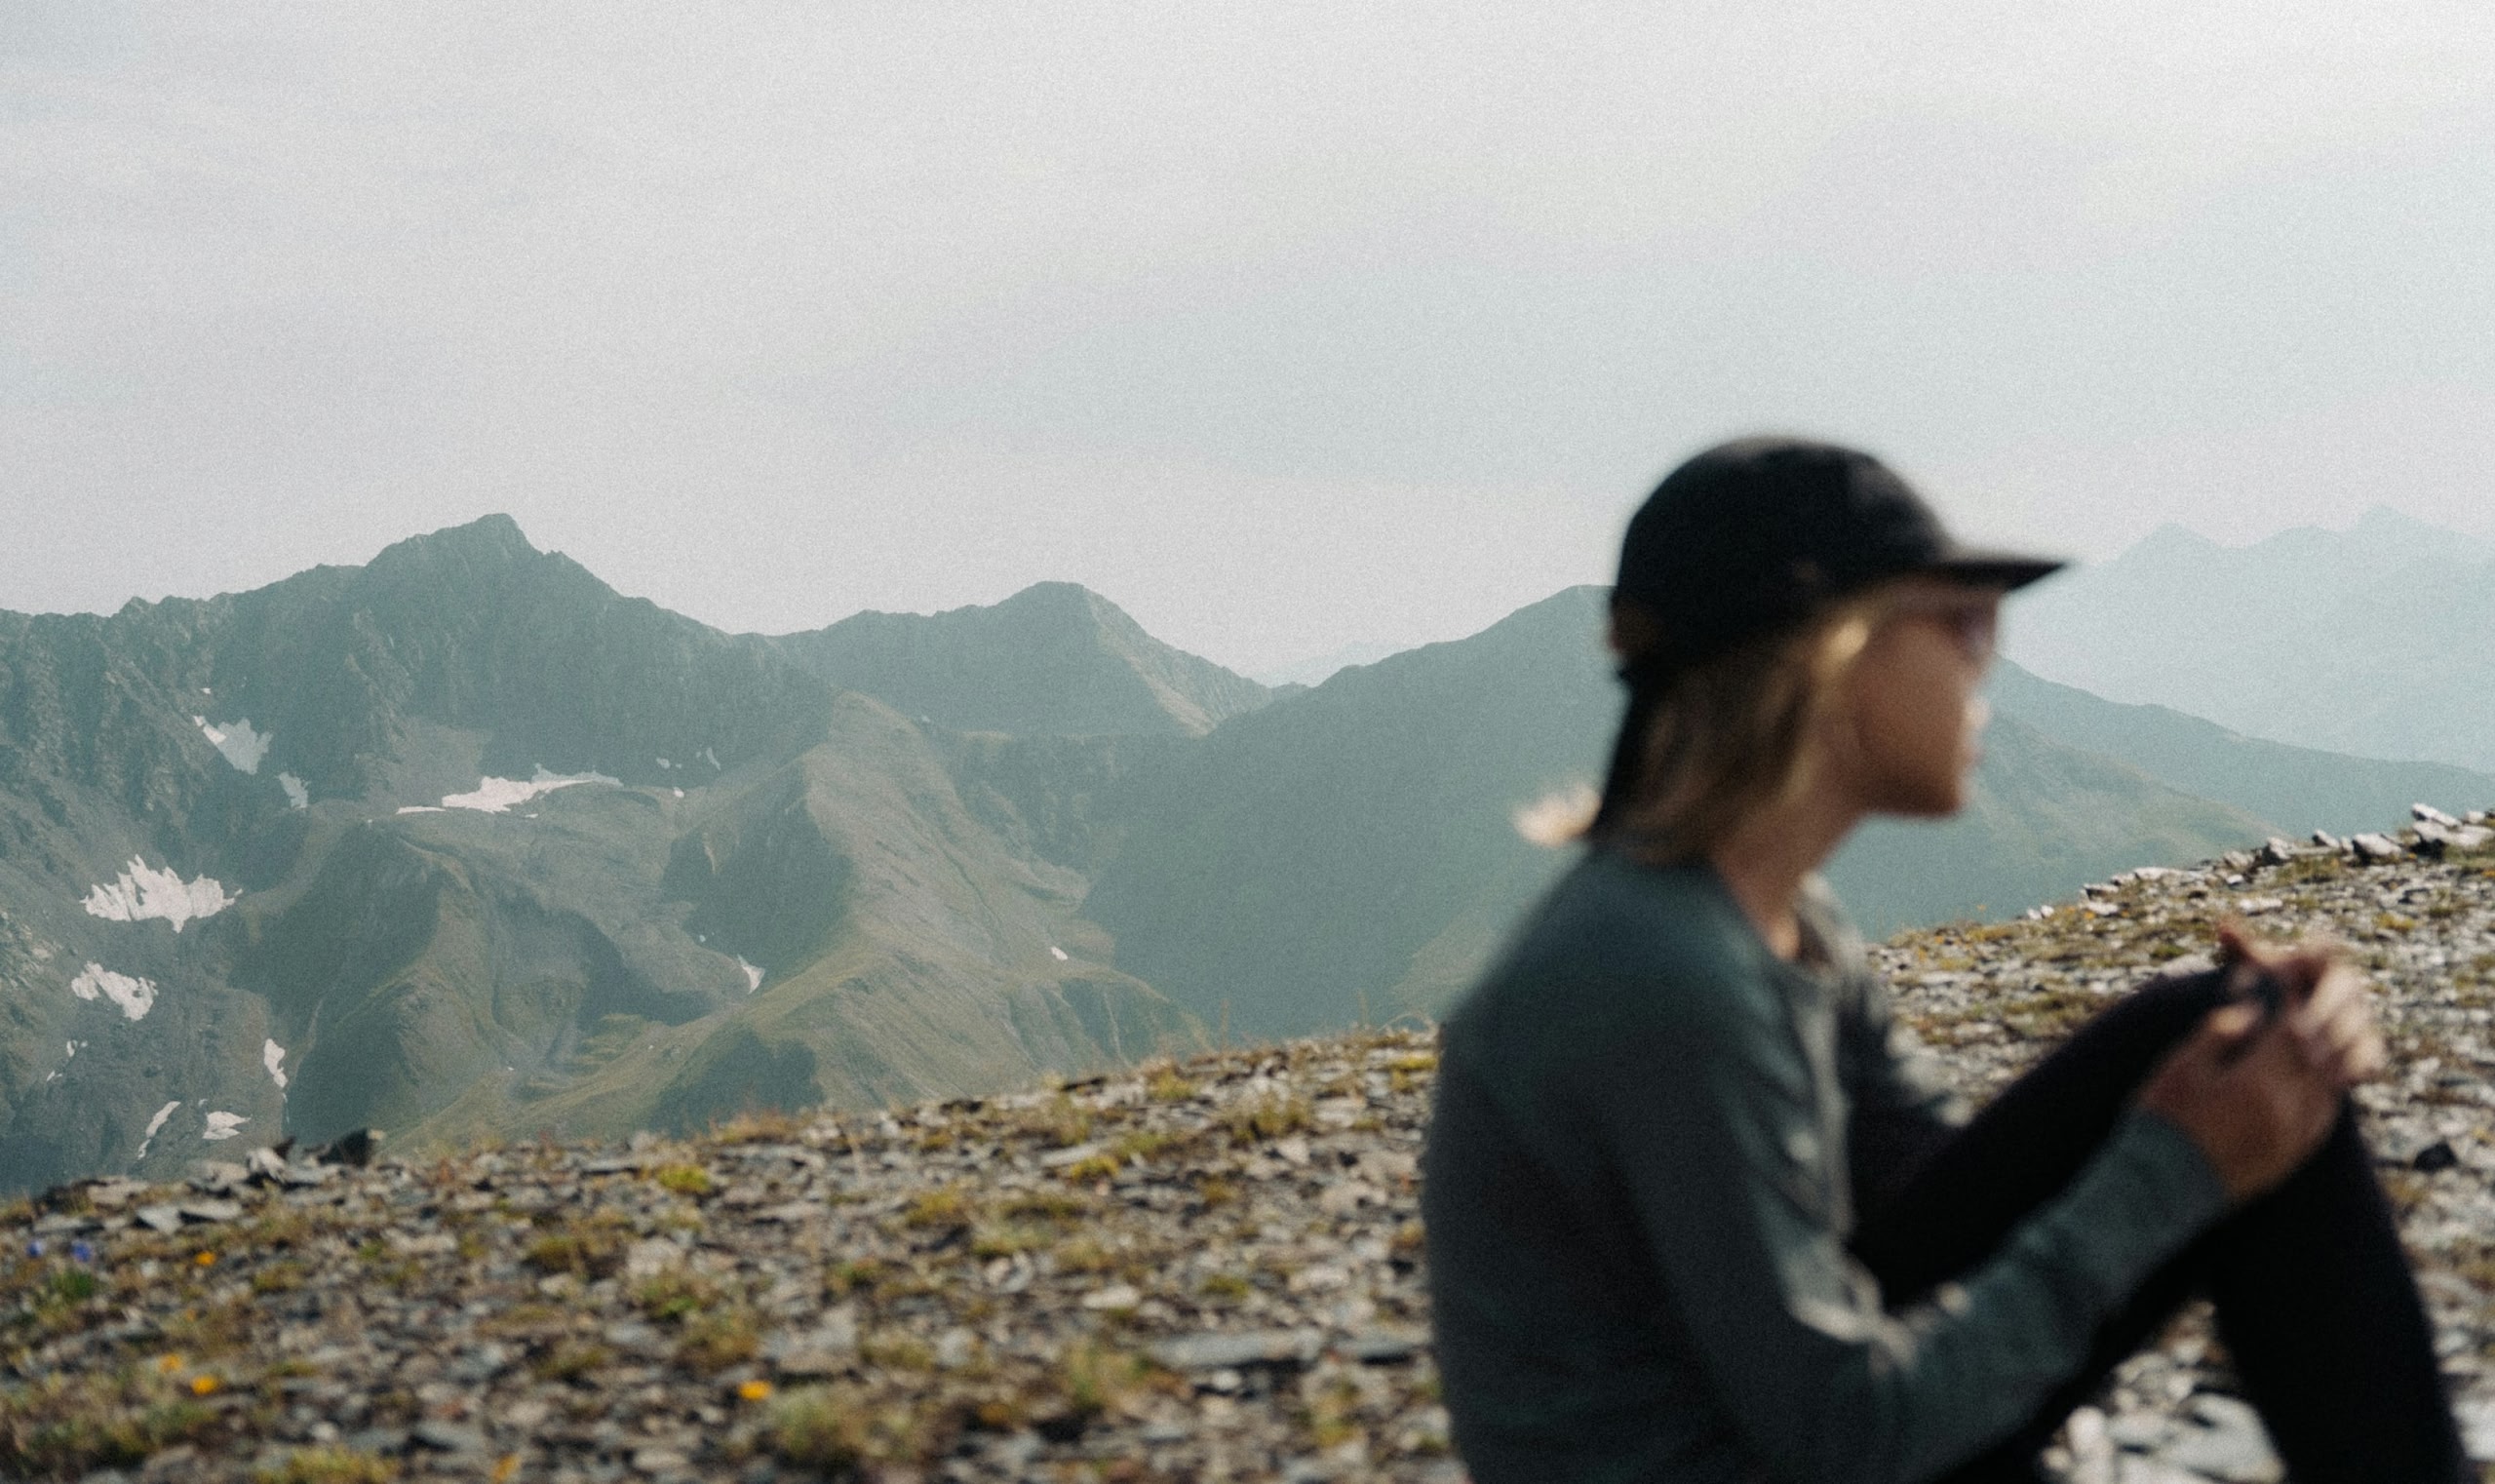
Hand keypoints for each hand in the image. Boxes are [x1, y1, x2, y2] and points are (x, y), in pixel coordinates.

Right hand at [2135, 926, 2382, 1203]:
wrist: (2161, 1191)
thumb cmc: (2161, 1124)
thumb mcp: (2178, 1070)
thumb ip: (2218, 1034)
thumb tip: (2250, 1007)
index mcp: (2255, 1082)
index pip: (2291, 1026)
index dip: (2295, 995)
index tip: (2293, 970)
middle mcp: (2287, 1108)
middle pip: (2322, 1049)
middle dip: (2328, 1012)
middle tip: (2330, 984)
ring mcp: (2296, 1134)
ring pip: (2334, 1079)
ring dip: (2339, 1045)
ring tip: (2336, 1021)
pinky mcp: (2295, 1154)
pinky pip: (2328, 1109)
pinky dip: (2333, 1081)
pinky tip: (2326, 1070)